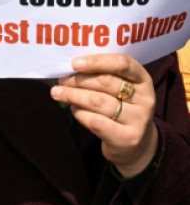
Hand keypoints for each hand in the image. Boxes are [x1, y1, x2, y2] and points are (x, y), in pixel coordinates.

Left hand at [50, 54, 157, 177]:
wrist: (134, 143)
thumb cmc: (120, 107)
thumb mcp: (117, 89)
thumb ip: (100, 76)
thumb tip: (69, 69)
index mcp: (143, 79)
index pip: (123, 63)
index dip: (97, 62)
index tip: (74, 64)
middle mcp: (145, 98)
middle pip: (106, 83)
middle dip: (79, 80)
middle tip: (61, 81)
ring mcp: (139, 119)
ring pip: (99, 102)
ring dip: (73, 96)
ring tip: (58, 93)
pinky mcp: (128, 138)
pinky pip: (96, 122)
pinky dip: (80, 114)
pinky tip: (74, 109)